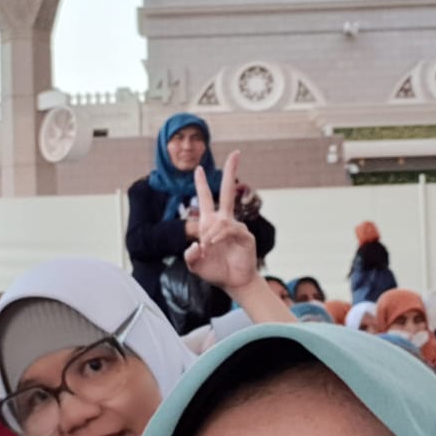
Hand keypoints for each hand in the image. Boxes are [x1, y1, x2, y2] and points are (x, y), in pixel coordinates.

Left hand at [184, 150, 257, 292]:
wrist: (232, 282)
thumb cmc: (214, 271)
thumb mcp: (194, 265)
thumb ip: (190, 256)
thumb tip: (197, 244)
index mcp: (209, 224)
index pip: (205, 198)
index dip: (201, 184)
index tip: (198, 168)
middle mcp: (223, 221)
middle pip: (226, 191)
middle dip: (231, 171)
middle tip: (236, 153)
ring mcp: (235, 227)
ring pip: (221, 220)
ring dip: (211, 233)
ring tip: (207, 246)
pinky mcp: (245, 235)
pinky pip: (230, 229)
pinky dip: (219, 236)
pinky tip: (213, 243)